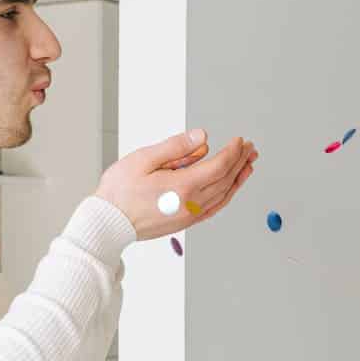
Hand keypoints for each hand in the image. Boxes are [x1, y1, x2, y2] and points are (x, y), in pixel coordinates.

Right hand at [94, 128, 257, 239]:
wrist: (109, 223)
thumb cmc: (119, 192)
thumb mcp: (143, 159)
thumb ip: (175, 147)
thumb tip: (202, 138)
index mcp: (183, 186)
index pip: (219, 166)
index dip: (232, 152)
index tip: (240, 140)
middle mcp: (192, 203)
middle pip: (226, 180)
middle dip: (240, 161)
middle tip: (250, 148)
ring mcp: (191, 215)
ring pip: (224, 195)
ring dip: (238, 178)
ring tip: (248, 164)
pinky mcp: (186, 222)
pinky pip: (215, 207)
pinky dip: (227, 195)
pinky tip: (231, 187)